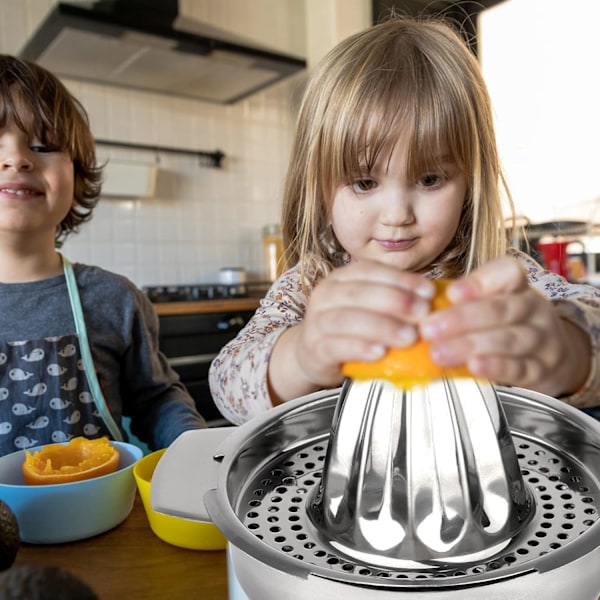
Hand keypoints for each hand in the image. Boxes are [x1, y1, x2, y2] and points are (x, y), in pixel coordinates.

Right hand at [268, 259, 436, 400]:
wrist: (315, 355)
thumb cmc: (351, 329)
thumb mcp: (370, 308)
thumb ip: (395, 301)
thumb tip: (437, 298)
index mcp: (341, 278)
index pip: (371, 271)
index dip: (401, 279)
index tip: (428, 291)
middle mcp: (325, 295)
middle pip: (359, 293)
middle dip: (395, 301)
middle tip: (423, 313)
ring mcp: (316, 322)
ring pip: (346, 319)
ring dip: (381, 326)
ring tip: (409, 337)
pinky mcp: (314, 349)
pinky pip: (336, 346)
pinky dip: (359, 348)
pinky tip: (380, 352)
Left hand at [420, 256, 590, 396]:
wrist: (553, 358)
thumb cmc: (506, 326)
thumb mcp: (491, 305)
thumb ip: (460, 303)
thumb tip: (413, 306)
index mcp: (517, 287)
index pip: (508, 272)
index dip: (480, 281)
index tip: (452, 293)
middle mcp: (533, 309)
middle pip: (500, 309)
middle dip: (461, 319)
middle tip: (428, 329)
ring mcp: (541, 340)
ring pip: (508, 339)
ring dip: (469, 345)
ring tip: (439, 352)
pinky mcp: (541, 370)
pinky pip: (519, 367)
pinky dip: (495, 367)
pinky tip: (473, 366)